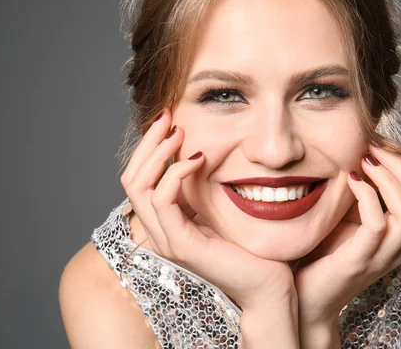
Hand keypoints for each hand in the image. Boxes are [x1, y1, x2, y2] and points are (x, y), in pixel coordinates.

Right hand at [120, 109, 295, 310]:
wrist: (269, 286)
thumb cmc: (252, 247)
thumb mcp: (222, 208)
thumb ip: (204, 188)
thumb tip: (201, 152)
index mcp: (167, 221)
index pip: (139, 178)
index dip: (150, 146)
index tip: (170, 118)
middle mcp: (160, 230)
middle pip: (131, 178)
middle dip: (147, 142)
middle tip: (167, 115)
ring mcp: (167, 239)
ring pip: (138, 187)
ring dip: (157, 153)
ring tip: (179, 132)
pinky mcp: (182, 245)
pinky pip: (162, 201)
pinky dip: (174, 174)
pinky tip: (199, 158)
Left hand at [293, 144, 400, 334]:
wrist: (307, 300)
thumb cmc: (321, 256)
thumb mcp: (344, 218)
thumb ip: (356, 195)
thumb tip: (353, 154)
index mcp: (398, 234)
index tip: (377, 141)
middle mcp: (397, 244)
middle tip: (372, 144)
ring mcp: (381, 255)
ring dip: (389, 177)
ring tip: (365, 158)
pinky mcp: (359, 261)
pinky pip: (377, 224)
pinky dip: (368, 197)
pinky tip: (352, 181)